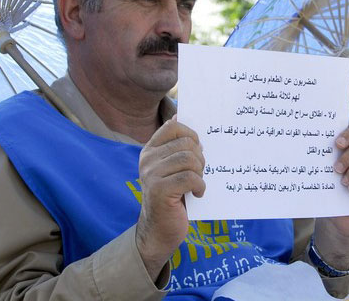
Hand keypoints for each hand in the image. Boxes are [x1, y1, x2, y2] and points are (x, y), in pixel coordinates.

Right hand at [136, 117, 204, 280]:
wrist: (159, 231)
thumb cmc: (171, 197)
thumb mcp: (172, 168)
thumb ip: (175, 146)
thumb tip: (179, 117)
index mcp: (150, 150)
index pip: (172, 127)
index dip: (191, 134)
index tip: (197, 148)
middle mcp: (147, 160)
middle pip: (186, 143)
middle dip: (199, 157)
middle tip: (199, 171)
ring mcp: (151, 174)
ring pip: (189, 159)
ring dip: (200, 172)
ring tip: (197, 182)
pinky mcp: (159, 190)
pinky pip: (190, 178)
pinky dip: (200, 186)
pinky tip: (198, 193)